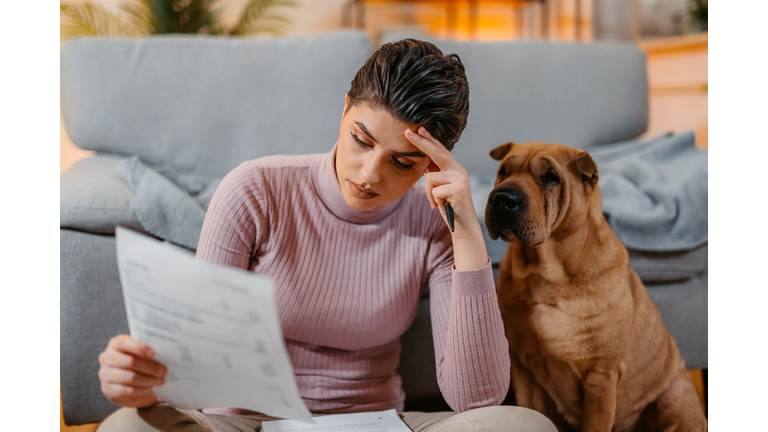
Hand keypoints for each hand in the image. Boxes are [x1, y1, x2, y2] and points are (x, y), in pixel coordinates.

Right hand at [98, 334, 166, 407]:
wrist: (126, 383)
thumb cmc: (137, 362)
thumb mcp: (140, 352)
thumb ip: (147, 349)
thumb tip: (165, 350)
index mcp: (115, 344)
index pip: (123, 343)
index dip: (139, 348)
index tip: (153, 353)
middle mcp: (107, 358)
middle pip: (131, 362)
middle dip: (151, 367)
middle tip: (165, 371)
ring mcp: (105, 375)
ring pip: (131, 378)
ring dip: (150, 380)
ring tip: (161, 380)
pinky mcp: (108, 390)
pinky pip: (129, 390)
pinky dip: (143, 389)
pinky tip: (151, 387)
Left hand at [405, 127, 487, 269]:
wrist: (464, 228)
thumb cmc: (450, 208)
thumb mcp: (441, 189)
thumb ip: (437, 175)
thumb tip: (425, 164)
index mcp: (455, 169)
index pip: (440, 151)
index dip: (429, 140)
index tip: (418, 129)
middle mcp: (459, 171)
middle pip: (436, 153)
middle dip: (421, 143)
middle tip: (407, 132)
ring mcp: (460, 179)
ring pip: (429, 178)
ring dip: (428, 194)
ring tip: (438, 204)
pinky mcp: (458, 190)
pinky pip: (433, 191)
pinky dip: (434, 201)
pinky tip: (443, 207)